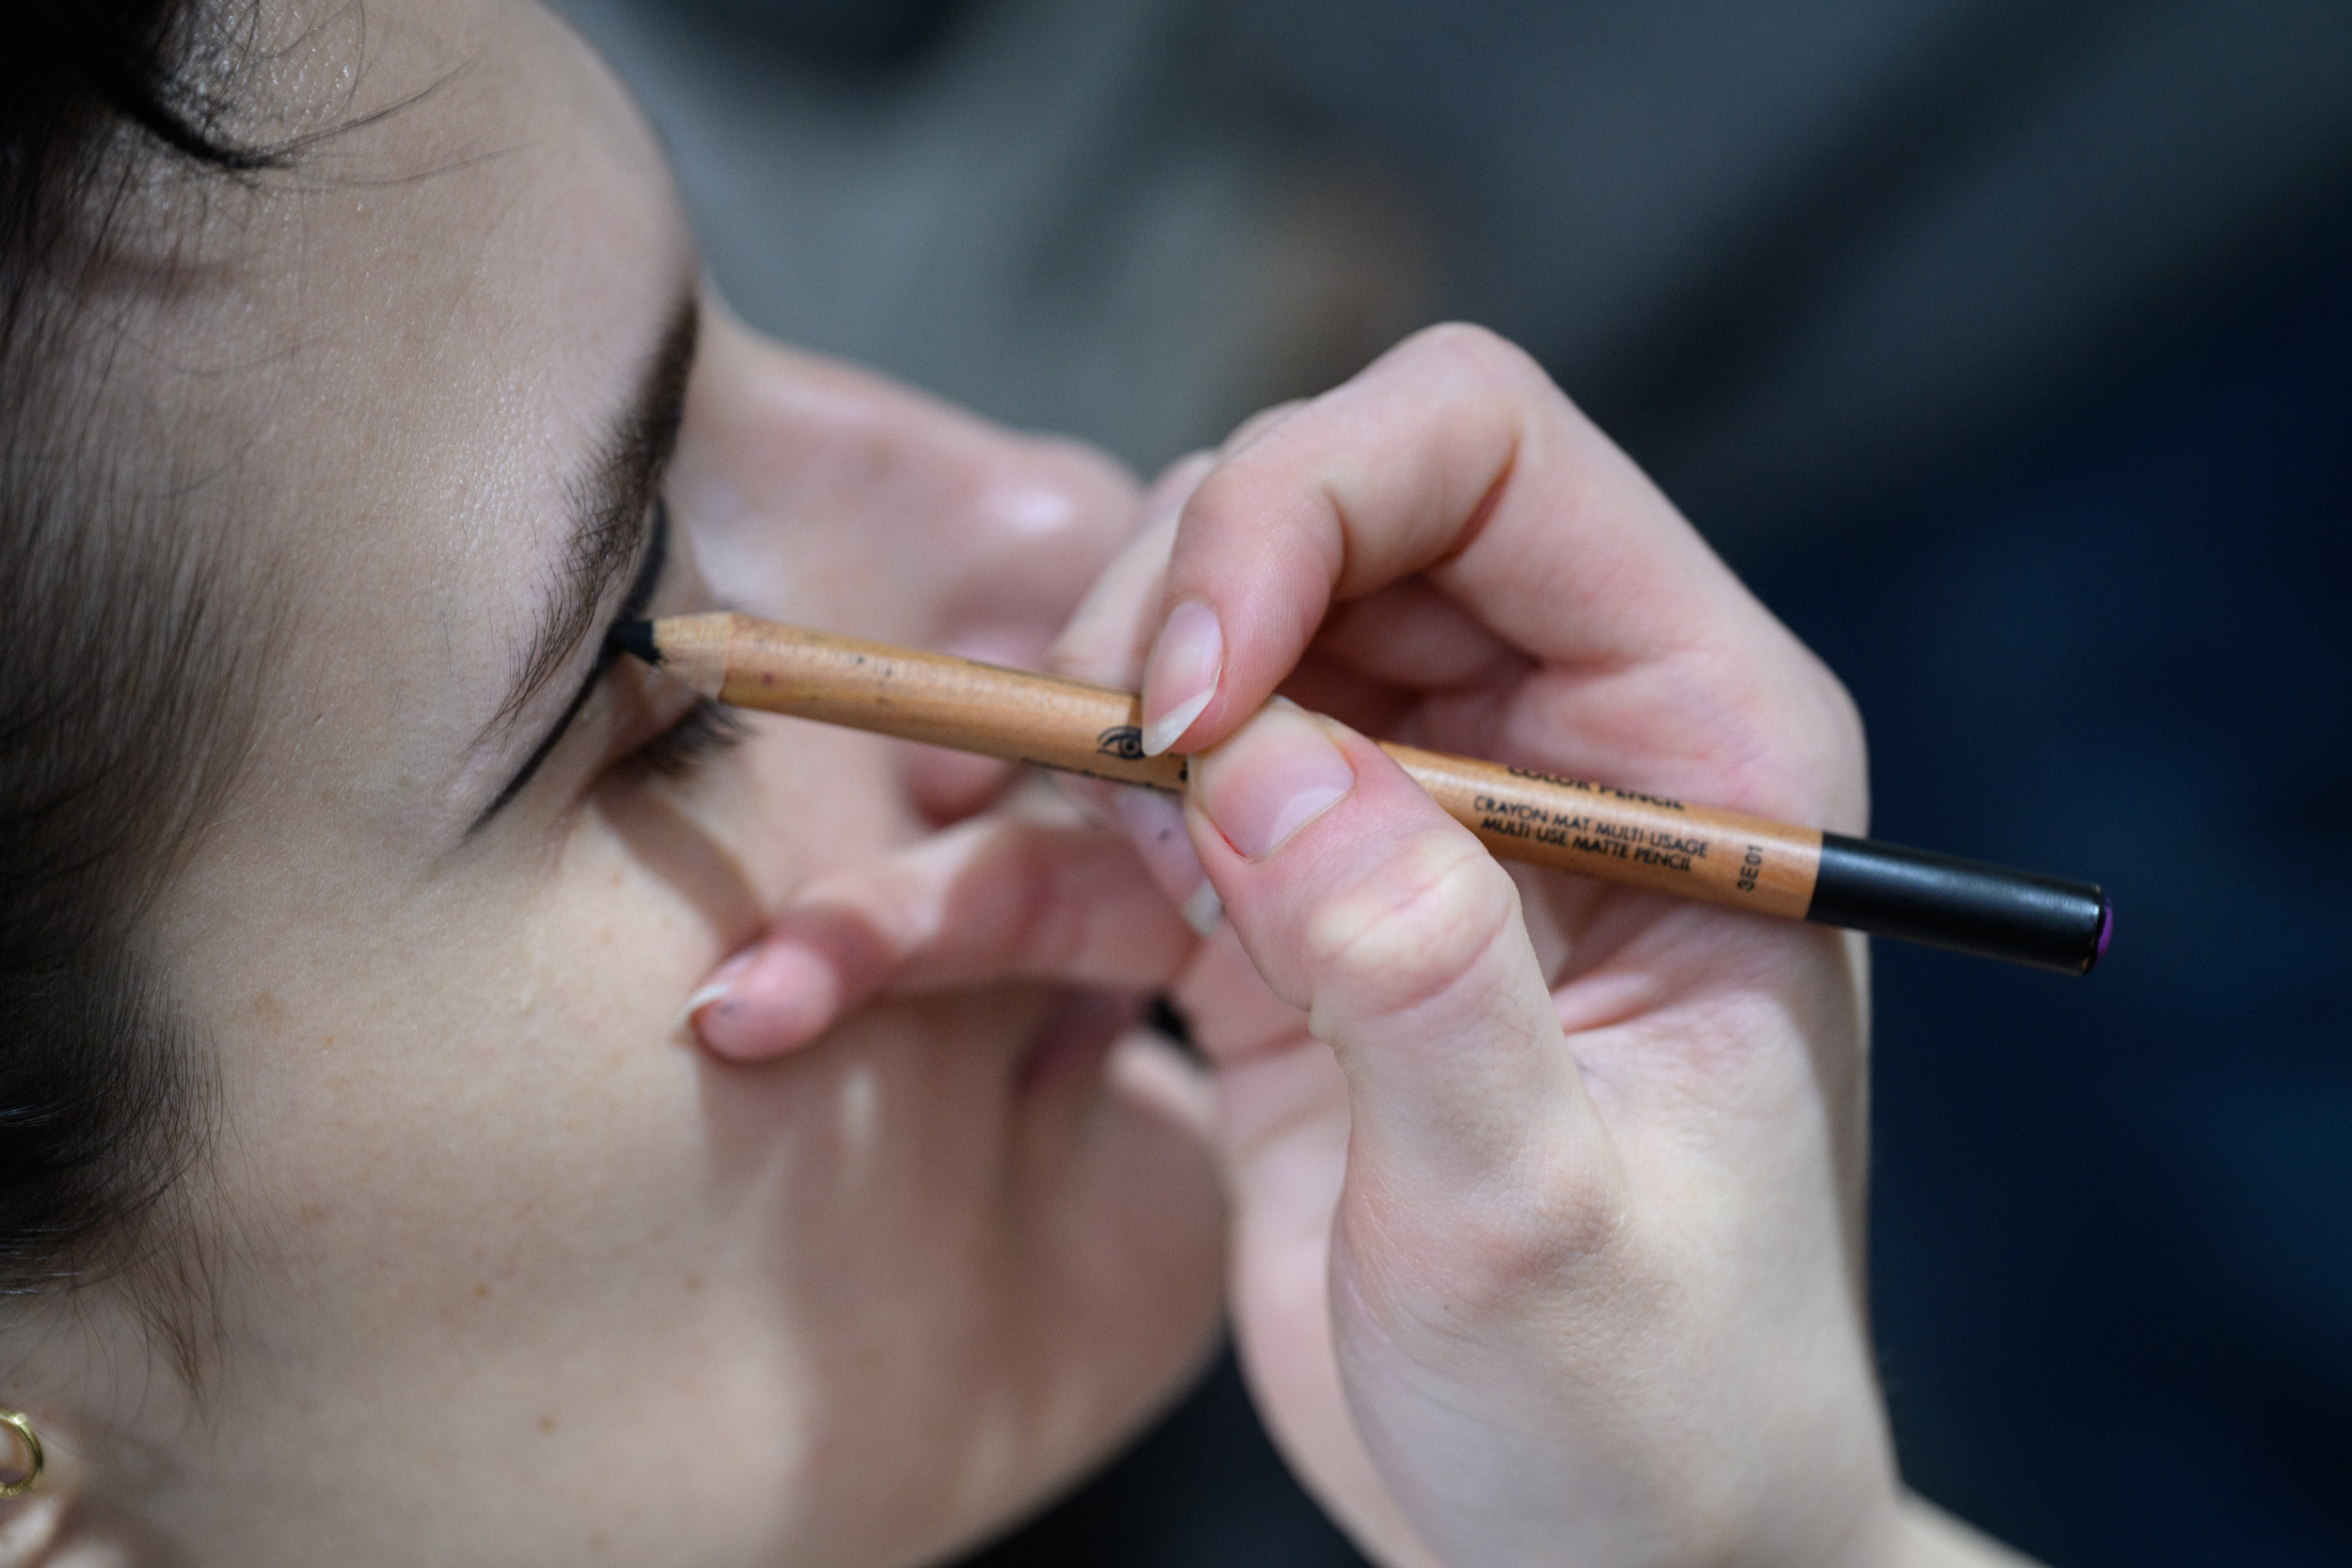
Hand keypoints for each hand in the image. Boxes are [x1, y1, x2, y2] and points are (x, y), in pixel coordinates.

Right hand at [693, 326, 1920, 1567]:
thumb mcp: (1553, 1217)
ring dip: (1013, 755)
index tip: (1188, 692)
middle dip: (1144, 634)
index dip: (1306, 503)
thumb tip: (1267, 767)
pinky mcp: (1263, 932)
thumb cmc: (1657, 1405)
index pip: (1482, 457)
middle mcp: (1533, 744)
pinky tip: (810, 982)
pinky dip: (946, 906)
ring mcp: (1385, 828)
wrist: (1605, 1552)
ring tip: (917, 867)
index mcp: (1686, 740)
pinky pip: (1082, 859)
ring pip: (1164, 677)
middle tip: (1079, 788)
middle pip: (1293, 529)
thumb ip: (1424, 979)